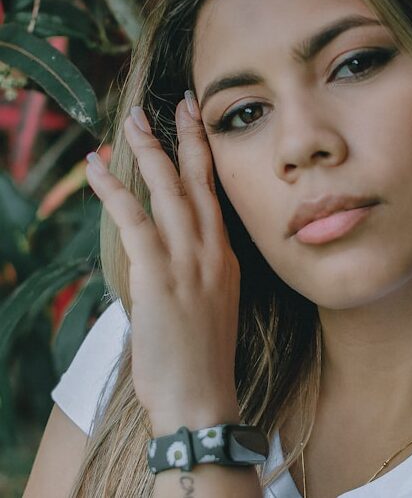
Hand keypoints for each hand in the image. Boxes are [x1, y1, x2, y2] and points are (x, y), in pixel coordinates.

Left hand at [85, 92, 241, 434]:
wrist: (202, 396)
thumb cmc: (203, 356)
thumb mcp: (211, 303)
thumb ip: (198, 269)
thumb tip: (170, 251)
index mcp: (225, 255)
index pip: (216, 194)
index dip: (207, 156)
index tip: (200, 127)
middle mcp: (212, 249)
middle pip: (199, 180)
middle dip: (186, 137)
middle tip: (175, 104)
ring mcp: (188, 260)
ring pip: (169, 190)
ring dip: (148, 151)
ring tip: (130, 120)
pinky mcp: (158, 275)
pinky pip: (134, 220)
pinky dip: (115, 189)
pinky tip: (97, 166)